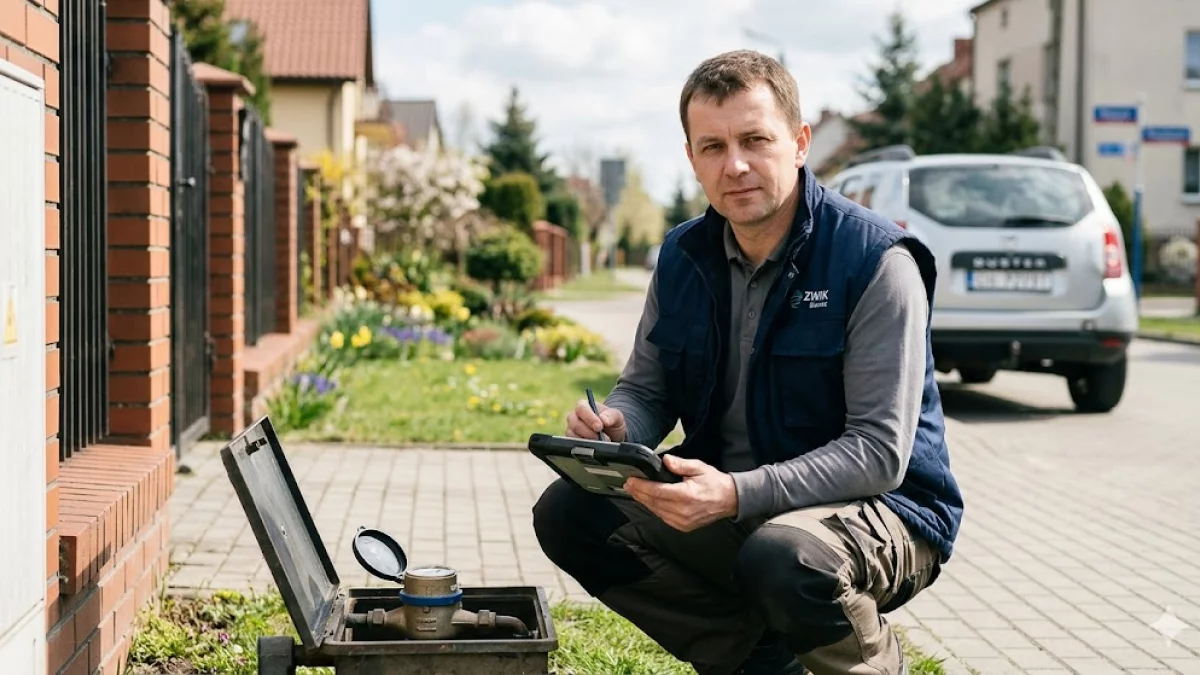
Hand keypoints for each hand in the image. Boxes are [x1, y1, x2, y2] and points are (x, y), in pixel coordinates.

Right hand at [565, 398, 626, 441]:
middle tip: (601, 438)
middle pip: (575, 424)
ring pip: (572, 435)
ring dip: (587, 441)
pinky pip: (572, 444)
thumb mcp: (617, 417)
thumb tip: (603, 419)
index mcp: (584, 406)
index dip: (589, 418)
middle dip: (589, 433)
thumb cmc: (611, 422)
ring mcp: (571, 429)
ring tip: (599, 443)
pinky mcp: (570, 440)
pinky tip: (592, 447)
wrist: (612, 436)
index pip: (581, 409)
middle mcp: (574, 416)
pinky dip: (583, 447)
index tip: (599, 427)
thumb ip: (611, 415)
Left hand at [624, 455, 738, 531]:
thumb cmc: (715, 483)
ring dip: (644, 502)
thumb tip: (665, 460)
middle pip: (654, 503)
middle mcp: (683, 511)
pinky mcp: (683, 527)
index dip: (641, 486)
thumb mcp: (699, 468)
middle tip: (628, 485)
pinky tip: (648, 501)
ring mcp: (683, 521)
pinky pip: (663, 518)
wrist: (730, 500)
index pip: (657, 491)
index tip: (631, 480)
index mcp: (686, 496)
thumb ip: (680, 465)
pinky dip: (654, 509)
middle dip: (639, 493)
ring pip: (657, 512)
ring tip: (635, 492)